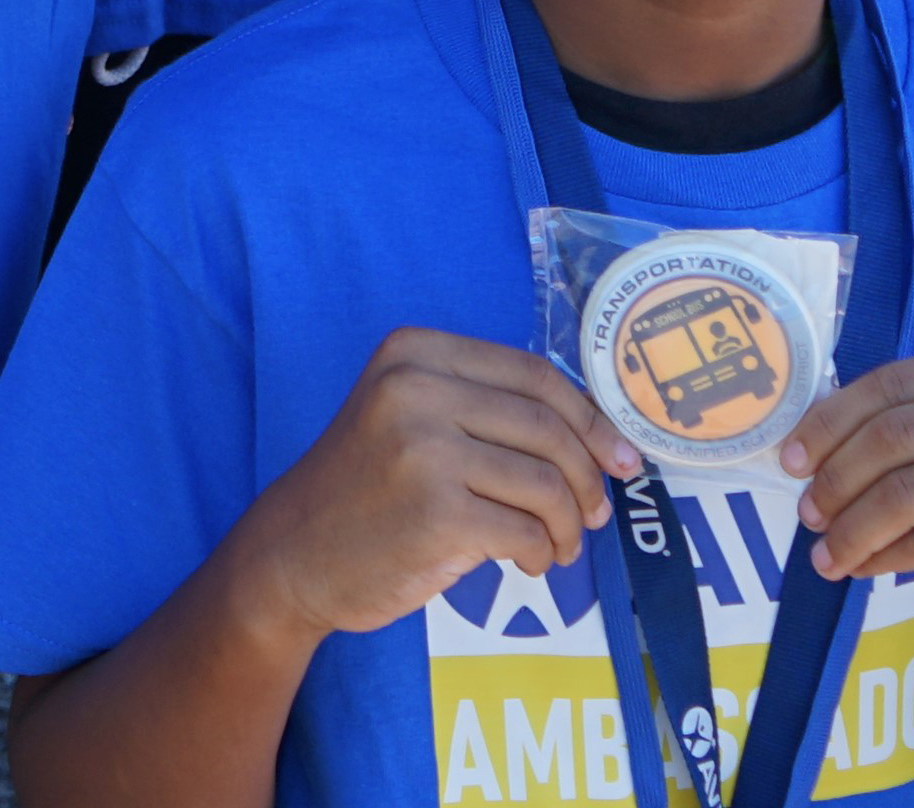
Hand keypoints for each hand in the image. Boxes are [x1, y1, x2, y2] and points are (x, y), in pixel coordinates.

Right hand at [233, 330, 640, 639]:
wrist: (294, 551)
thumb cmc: (369, 488)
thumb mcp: (410, 416)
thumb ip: (483, 406)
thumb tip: (600, 434)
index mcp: (413, 352)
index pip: (534, 375)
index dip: (590, 419)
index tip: (619, 458)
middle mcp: (414, 389)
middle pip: (547, 427)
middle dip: (587, 478)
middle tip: (593, 513)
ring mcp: (423, 450)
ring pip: (546, 483)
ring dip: (568, 525)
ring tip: (556, 545)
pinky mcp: (435, 512)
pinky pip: (527, 531)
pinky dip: (541, 554)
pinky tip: (526, 562)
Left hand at [790, 345, 913, 658]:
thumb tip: (809, 442)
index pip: (892, 385)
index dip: (829, 422)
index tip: (790, 458)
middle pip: (892, 437)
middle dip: (834, 478)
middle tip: (807, 512)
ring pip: (904, 493)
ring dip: (851, 527)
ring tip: (826, 552)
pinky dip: (881, 556)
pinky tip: (860, 568)